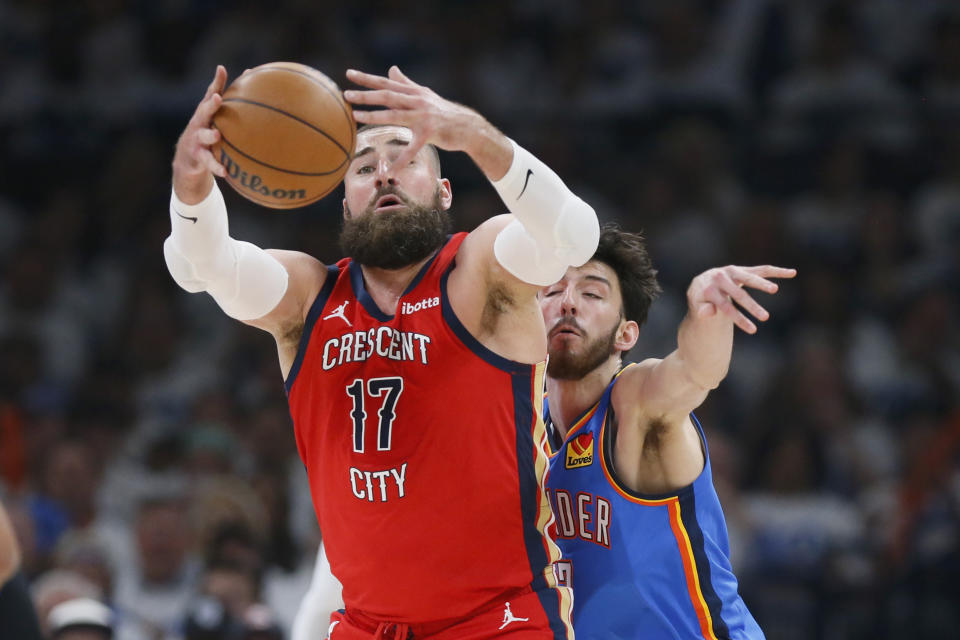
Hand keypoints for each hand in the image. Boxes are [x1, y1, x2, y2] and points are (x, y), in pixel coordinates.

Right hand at [172, 65, 227, 203]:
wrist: (187, 160)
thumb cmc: (208, 136)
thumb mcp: (218, 122)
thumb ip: (234, 111)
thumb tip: (258, 93)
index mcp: (206, 113)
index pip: (211, 94)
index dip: (216, 81)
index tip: (221, 69)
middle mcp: (199, 123)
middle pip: (204, 111)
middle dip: (211, 104)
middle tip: (219, 98)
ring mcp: (196, 140)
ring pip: (203, 136)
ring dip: (210, 135)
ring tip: (217, 135)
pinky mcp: (197, 157)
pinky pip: (208, 162)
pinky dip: (216, 166)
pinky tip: (225, 171)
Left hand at [343, 66, 488, 168]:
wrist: (468, 127)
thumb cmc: (443, 112)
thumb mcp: (424, 95)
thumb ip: (406, 83)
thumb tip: (391, 69)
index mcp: (414, 92)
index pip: (386, 83)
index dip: (367, 79)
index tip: (349, 74)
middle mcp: (417, 101)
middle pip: (387, 96)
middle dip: (366, 95)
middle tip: (346, 94)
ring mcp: (423, 117)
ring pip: (395, 115)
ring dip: (374, 115)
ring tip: (355, 116)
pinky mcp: (430, 134)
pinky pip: (412, 148)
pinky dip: (401, 160)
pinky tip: (390, 170)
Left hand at [687, 265, 795, 333]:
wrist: (702, 282)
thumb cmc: (702, 299)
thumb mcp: (698, 306)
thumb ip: (702, 309)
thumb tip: (708, 313)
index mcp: (708, 287)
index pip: (724, 306)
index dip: (739, 318)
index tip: (753, 330)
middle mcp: (720, 276)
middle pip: (738, 292)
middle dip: (751, 305)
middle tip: (765, 318)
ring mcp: (732, 271)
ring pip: (750, 277)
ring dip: (762, 283)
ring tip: (774, 290)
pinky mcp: (743, 269)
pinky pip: (761, 270)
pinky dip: (776, 271)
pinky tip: (792, 273)